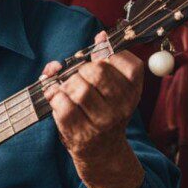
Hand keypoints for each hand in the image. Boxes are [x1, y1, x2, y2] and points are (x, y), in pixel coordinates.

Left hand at [41, 31, 143, 157]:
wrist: (102, 151)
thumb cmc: (104, 112)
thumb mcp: (113, 88)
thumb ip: (106, 60)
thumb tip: (100, 35)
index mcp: (133, 92)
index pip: (128, 63)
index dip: (108, 54)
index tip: (98, 60)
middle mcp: (121, 107)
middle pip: (97, 71)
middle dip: (82, 69)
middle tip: (79, 76)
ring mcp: (101, 121)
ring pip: (78, 87)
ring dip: (67, 84)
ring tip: (67, 89)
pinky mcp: (80, 131)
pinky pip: (62, 104)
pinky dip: (55, 96)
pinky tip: (58, 99)